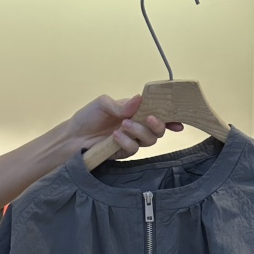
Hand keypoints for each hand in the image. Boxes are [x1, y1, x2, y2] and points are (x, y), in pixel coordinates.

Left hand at [67, 95, 183, 158]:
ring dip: (140, 131)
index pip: (157, 113)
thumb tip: (139, 100)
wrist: (74, 137)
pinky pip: (134, 149)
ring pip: (149, 140)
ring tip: (124, 125)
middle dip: (159, 124)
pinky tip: (115, 136)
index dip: (170, 118)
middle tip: (149, 118)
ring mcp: (132, 140)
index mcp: (135, 111)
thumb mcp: (103, 104)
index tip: (179, 121)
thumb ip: (122, 104)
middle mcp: (137, 126)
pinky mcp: (124, 152)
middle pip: (159, 129)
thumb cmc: (88, 117)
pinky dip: (126, 141)